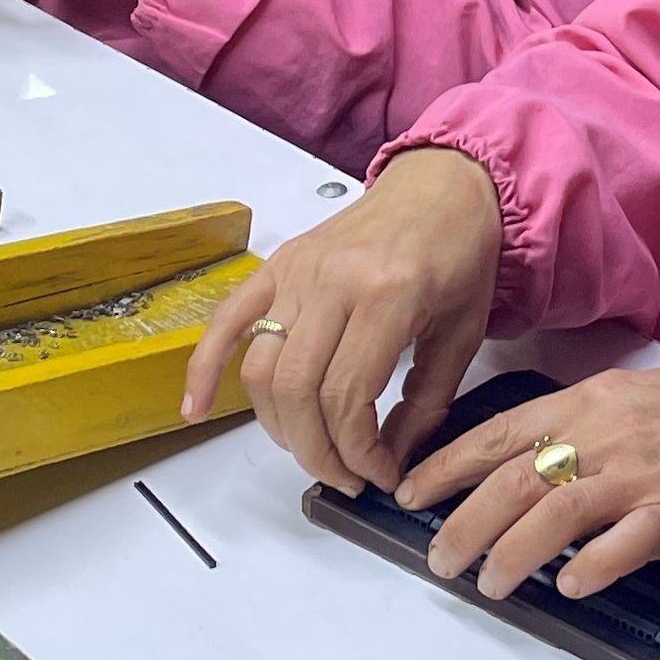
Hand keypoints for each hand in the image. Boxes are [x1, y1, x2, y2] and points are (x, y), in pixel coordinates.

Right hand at [186, 148, 504, 487]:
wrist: (443, 185)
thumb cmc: (458, 252)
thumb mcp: (462, 334)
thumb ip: (427, 404)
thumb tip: (391, 460)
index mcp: (388, 296)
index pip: (348, 397)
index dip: (358, 452)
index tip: (378, 474)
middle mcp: (334, 281)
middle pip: (296, 390)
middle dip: (316, 451)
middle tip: (344, 475)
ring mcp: (297, 271)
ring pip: (261, 368)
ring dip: (277, 426)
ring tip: (309, 449)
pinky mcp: (276, 264)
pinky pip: (226, 321)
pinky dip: (203, 367)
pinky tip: (196, 408)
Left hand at [398, 364, 659, 598]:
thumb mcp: (639, 399)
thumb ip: (582, 427)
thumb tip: (525, 466)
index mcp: (592, 401)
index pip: (499, 432)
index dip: (446, 466)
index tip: (407, 493)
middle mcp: (609, 433)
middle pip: (514, 479)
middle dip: (463, 522)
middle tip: (438, 559)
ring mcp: (643, 473)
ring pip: (554, 514)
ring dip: (512, 554)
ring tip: (488, 584)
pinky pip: (623, 544)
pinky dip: (591, 567)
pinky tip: (570, 588)